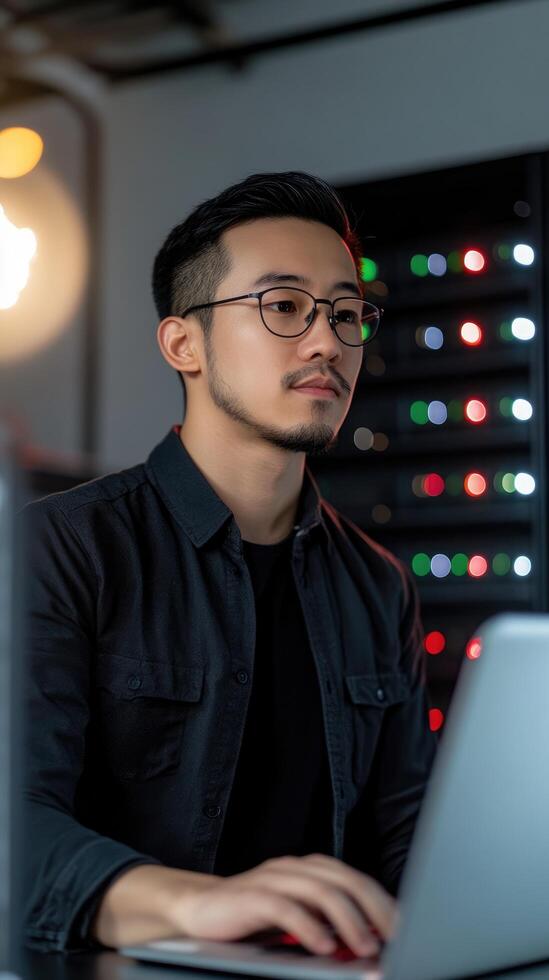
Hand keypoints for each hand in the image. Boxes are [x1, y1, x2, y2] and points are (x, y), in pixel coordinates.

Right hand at [173, 853, 398, 956]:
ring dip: (348, 920)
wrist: (199, 909)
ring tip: (365, 947)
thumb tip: (370, 942)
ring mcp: (273, 878)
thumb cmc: (252, 918)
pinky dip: (308, 927)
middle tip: (395, 938)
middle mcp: (295, 867)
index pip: (356, 879)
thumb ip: (328, 922)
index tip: (405, 928)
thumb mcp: (297, 919)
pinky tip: (324, 946)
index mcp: (310, 869)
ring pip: (320, 891)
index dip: (383, 902)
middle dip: (374, 909)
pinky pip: (285, 907)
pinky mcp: (250, 896)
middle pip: (345, 880)